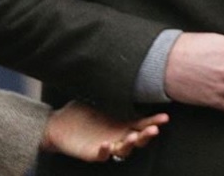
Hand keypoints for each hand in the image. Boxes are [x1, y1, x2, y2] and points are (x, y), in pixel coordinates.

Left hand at [40, 101, 167, 161]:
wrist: (59, 125)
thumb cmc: (80, 111)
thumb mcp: (97, 98)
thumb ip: (109, 90)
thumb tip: (119, 69)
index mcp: (120, 123)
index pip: (141, 124)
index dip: (153, 121)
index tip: (164, 117)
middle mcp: (117, 136)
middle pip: (137, 140)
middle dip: (146, 135)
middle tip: (154, 129)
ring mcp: (107, 145)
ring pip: (123, 150)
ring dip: (129, 144)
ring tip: (133, 137)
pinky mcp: (93, 153)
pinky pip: (102, 155)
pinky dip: (105, 151)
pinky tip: (107, 144)